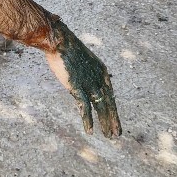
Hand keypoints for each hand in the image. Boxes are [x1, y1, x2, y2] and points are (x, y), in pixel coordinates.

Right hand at [45, 21, 121, 137]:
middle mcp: (98, 78)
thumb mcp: (80, 59)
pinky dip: (88, 120)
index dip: (113, 110)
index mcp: (101, 71)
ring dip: (105, 123)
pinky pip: (85, 107)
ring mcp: (89, 83)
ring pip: (101, 107)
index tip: (115, 121)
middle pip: (109, 103)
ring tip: (109, 136)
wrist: (59, 40)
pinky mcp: (77, 87)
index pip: (110, 95)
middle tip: (117, 134)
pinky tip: (90, 131)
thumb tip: (83, 76)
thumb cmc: (66, 47)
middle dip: (113, 120)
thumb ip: (84, 70)